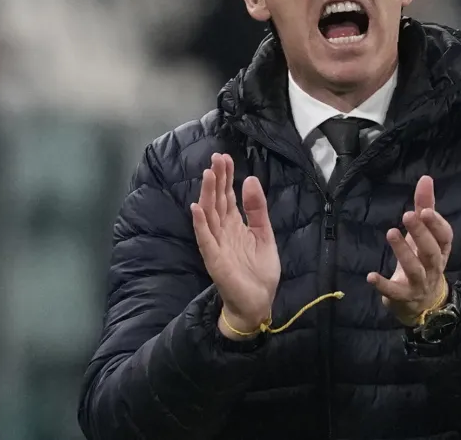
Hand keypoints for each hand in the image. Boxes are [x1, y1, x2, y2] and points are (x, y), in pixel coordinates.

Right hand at [191, 153, 279, 339]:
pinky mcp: (214, 260)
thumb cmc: (259, 271)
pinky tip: (197, 208)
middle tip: (217, 158)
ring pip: (209, 215)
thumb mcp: (264, 234)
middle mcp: (222, 232)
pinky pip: (205, 239)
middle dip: (217, 180)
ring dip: (207, 195)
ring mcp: (216, 245)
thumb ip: (257, 209)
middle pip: (217, 201)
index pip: (227, 196)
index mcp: (235, 225)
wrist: (258, 302)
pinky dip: (200, 224)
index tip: (226, 158)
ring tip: (208, 174)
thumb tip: (250, 179)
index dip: (226, 177)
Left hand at [367, 176, 452, 325]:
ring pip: (415, 269)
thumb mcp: (424, 235)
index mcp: (441, 251)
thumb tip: (426, 178)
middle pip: (431, 252)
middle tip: (408, 215)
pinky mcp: (403, 297)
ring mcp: (420, 284)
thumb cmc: (423, 261)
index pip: (445, 237)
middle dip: (421, 233)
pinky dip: (383, 284)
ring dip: (403, 252)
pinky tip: (371, 276)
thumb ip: (425, 206)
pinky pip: (395, 292)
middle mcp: (433, 267)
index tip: (425, 210)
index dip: (437, 224)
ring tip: (390, 232)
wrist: (423, 304)